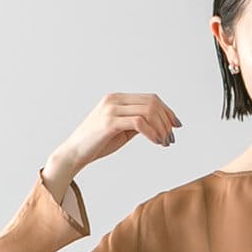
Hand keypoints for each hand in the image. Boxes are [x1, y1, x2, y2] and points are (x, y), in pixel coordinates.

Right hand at [52, 92, 181, 173]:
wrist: (75, 153)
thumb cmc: (97, 144)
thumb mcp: (122, 130)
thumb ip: (137, 123)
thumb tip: (158, 124)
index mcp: (118, 99)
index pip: (150, 98)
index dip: (167, 111)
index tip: (176, 126)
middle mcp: (115, 100)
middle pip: (152, 103)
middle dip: (166, 121)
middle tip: (171, 138)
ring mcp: (111, 109)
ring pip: (148, 111)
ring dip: (161, 128)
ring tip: (164, 143)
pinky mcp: (109, 122)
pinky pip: (139, 123)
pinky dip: (152, 132)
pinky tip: (156, 142)